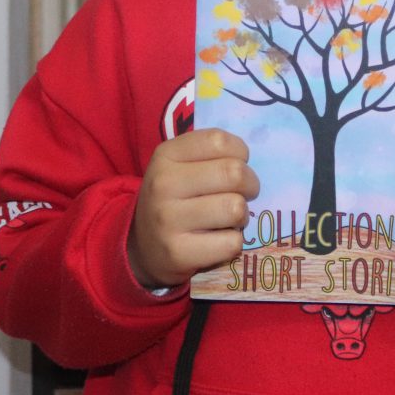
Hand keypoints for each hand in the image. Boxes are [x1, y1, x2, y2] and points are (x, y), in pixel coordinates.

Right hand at [127, 128, 259, 289]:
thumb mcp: (179, 165)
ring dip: (241, 215)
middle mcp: (163, 184)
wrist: (144, 247)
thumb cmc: (174, 198)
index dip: (240, 152)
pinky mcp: (178, 253)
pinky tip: (219, 240)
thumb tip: (250, 160)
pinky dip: (233, 242)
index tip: (235, 164)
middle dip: (250, 184)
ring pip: (235, 208)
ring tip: (229, 218)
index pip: (219, 141)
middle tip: (243, 194)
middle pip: (234, 173)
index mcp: (165, 155)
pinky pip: (231, 242)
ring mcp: (168, 220)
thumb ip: (212, 153)